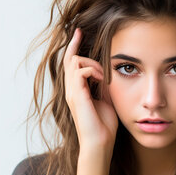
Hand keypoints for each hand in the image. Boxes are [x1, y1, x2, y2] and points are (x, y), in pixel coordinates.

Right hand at [63, 28, 117, 149]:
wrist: (100, 142)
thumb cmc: (104, 124)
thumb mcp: (106, 98)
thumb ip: (102, 84)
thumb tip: (105, 71)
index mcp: (76, 89)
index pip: (70, 62)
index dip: (74, 46)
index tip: (78, 32)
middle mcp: (70, 89)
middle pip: (70, 58)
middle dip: (82, 50)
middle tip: (95, 57)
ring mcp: (72, 92)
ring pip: (74, 62)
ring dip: (91, 64)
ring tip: (102, 76)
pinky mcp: (77, 96)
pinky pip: (80, 71)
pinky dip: (92, 71)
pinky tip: (101, 80)